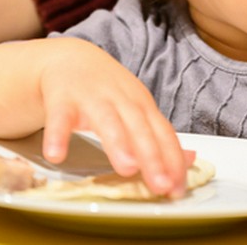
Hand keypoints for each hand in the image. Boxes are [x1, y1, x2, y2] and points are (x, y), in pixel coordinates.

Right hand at [0, 38, 188, 198]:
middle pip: (140, 127)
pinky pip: (58, 117)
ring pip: (106, 120)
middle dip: (153, 156)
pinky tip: (57, 155)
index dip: (171, 160)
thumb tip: (190, 160)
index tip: (178, 189)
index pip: (162, 132)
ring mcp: (91, 95)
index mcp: (141, 104)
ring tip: (127, 168)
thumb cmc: (104, 91)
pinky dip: (58, 135)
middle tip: (161, 184)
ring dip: (118, 143)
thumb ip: (157, 136)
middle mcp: (120, 97)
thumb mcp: (134, 109)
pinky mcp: (60, 97)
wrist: (66, 58)